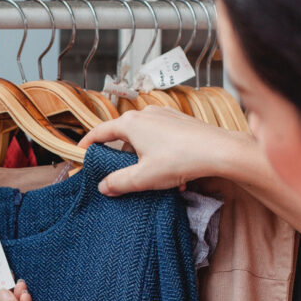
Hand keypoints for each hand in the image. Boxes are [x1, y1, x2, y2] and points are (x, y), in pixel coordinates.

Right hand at [79, 106, 253, 196]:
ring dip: (144, 158)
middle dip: (122, 157)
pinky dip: (160, 154)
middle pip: (124, 136)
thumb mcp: (143, 177)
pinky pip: (161, 138)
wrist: (218, 151)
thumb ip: (119, 182)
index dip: (88, 143)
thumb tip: (103, 186)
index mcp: (131, 124)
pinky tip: (172, 173)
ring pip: (144, 138)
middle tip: (120, 174)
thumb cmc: (179, 160)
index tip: (81, 151)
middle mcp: (146, 114)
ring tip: (153, 179)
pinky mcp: (180, 121)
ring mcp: (165, 115)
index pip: (101, 132)